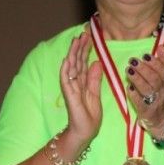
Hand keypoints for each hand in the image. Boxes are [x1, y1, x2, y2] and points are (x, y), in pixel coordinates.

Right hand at [59, 31, 103, 148]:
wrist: (83, 132)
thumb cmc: (89, 115)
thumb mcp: (95, 93)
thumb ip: (95, 78)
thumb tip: (97, 62)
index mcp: (83, 82)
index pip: (84, 62)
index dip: (86, 49)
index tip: (90, 36)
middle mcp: (75, 82)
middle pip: (77, 61)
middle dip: (80, 47)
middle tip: (84, 32)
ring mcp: (71, 88)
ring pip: (71, 67)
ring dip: (73, 53)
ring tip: (76, 40)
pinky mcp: (69, 95)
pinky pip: (66, 80)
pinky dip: (66, 69)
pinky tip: (68, 59)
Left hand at [126, 45, 163, 137]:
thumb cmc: (163, 96)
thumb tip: (161, 47)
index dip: (155, 63)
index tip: (145, 55)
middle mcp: (163, 92)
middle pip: (155, 79)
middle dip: (144, 69)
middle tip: (133, 61)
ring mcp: (155, 103)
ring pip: (147, 89)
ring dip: (137, 79)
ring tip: (128, 71)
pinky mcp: (147, 112)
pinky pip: (141, 103)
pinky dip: (134, 95)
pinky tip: (128, 88)